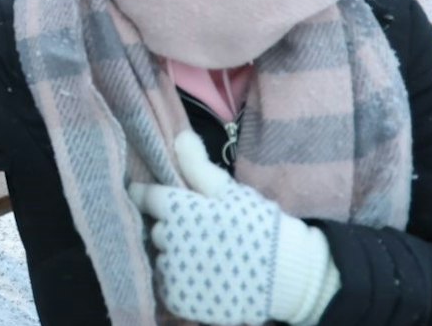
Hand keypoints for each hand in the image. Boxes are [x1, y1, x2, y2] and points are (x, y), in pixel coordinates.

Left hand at [128, 132, 339, 324]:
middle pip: (156, 227)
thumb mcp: (230, 191)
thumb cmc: (259, 225)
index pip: (146, 197)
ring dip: (174, 253)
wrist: (287, 274)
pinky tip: (203, 273)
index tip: (144, 193)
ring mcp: (174, 271)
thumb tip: (179, 135)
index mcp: (179, 210)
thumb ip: (198, 165)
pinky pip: (167, 283)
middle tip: (194, 229)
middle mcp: (170, 240)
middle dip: (169, 226)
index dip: (144, 194)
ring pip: (161, 256)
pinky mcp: (179, 297)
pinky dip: (179, 278)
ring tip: (203, 253)